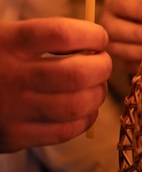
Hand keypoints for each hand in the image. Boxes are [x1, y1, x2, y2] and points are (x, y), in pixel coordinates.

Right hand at [0, 17, 111, 152]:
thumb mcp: (5, 36)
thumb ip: (44, 37)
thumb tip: (93, 43)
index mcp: (7, 42)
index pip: (62, 34)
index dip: (91, 35)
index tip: (99, 37)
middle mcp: (10, 76)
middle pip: (77, 74)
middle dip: (102, 67)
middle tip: (102, 63)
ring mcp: (13, 111)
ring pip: (76, 106)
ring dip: (97, 95)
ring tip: (96, 86)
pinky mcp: (14, 137)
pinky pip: (64, 131)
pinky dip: (84, 119)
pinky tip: (85, 109)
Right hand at [99, 0, 141, 74]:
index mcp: (115, 3)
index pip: (122, 4)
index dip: (139, 10)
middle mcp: (107, 23)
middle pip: (115, 29)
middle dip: (139, 33)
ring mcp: (110, 45)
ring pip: (119, 49)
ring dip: (140, 51)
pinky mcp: (119, 62)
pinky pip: (127, 65)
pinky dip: (141, 64)